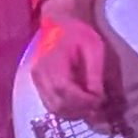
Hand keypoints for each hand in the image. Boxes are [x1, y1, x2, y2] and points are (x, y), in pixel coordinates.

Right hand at [26, 0, 119, 121]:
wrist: (60, 23)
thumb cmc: (78, 33)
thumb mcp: (94, 48)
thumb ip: (95, 74)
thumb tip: (98, 98)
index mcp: (53, 62)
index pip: (64, 91)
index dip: (83, 102)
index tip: (100, 102)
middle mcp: (40, 74)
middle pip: (57, 105)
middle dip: (79, 111)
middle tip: (97, 108)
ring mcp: (37, 80)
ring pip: (53, 109)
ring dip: (73, 113)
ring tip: (89, 106)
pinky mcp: (38, 84)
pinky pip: (51, 105)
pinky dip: (66, 109)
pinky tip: (79, 103)